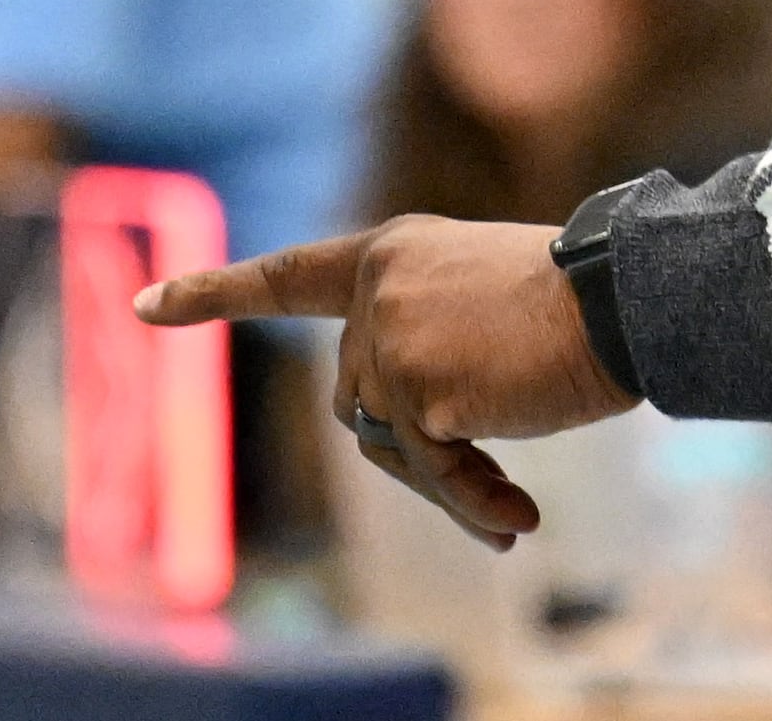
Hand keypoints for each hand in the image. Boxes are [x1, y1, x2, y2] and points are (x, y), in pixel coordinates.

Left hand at [136, 215, 635, 551]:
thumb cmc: (577, 304)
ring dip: (444, 480)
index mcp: (392, 252)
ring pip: (384, 443)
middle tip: (487, 489)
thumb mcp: (479, 302)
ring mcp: (389, 337)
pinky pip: (429, 472)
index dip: (213, 293)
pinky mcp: (416, 390)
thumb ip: (419, 342)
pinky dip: (469, 503)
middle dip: (413, 448)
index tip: (145, 305)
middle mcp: (378, 287)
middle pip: (357, 400)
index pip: (290, 276)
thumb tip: (393, 446)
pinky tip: (519, 518)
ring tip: (511, 504)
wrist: (626, 300)